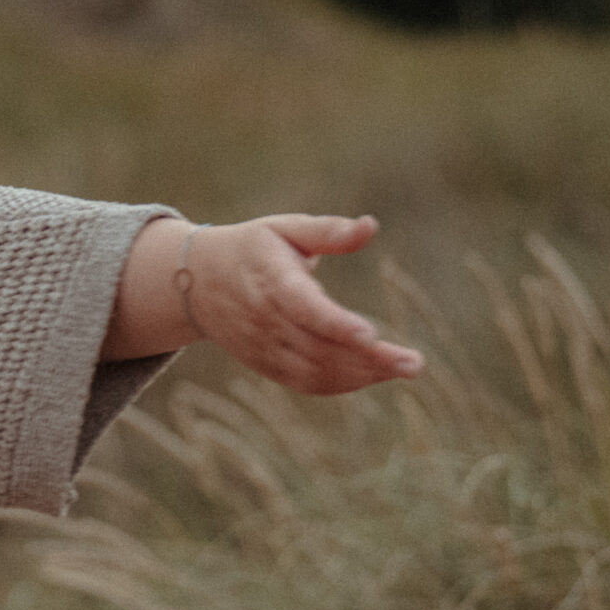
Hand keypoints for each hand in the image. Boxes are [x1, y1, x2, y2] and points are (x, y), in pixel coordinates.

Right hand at [181, 215, 421, 394]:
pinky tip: (373, 376)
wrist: (195, 282)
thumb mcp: (284, 228)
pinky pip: (306, 383)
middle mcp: (264, 319)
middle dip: (369, 359)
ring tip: (403, 367)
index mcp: (271, 280)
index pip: (304, 308)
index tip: (370, 335)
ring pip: (315, 371)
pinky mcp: (265, 364)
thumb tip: (370, 225)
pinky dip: (342, 384)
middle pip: (319, 348)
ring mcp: (263, 346)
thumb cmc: (250, 248)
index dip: (335, 324)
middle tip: (414, 362)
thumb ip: (328, 231)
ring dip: (361, 375)